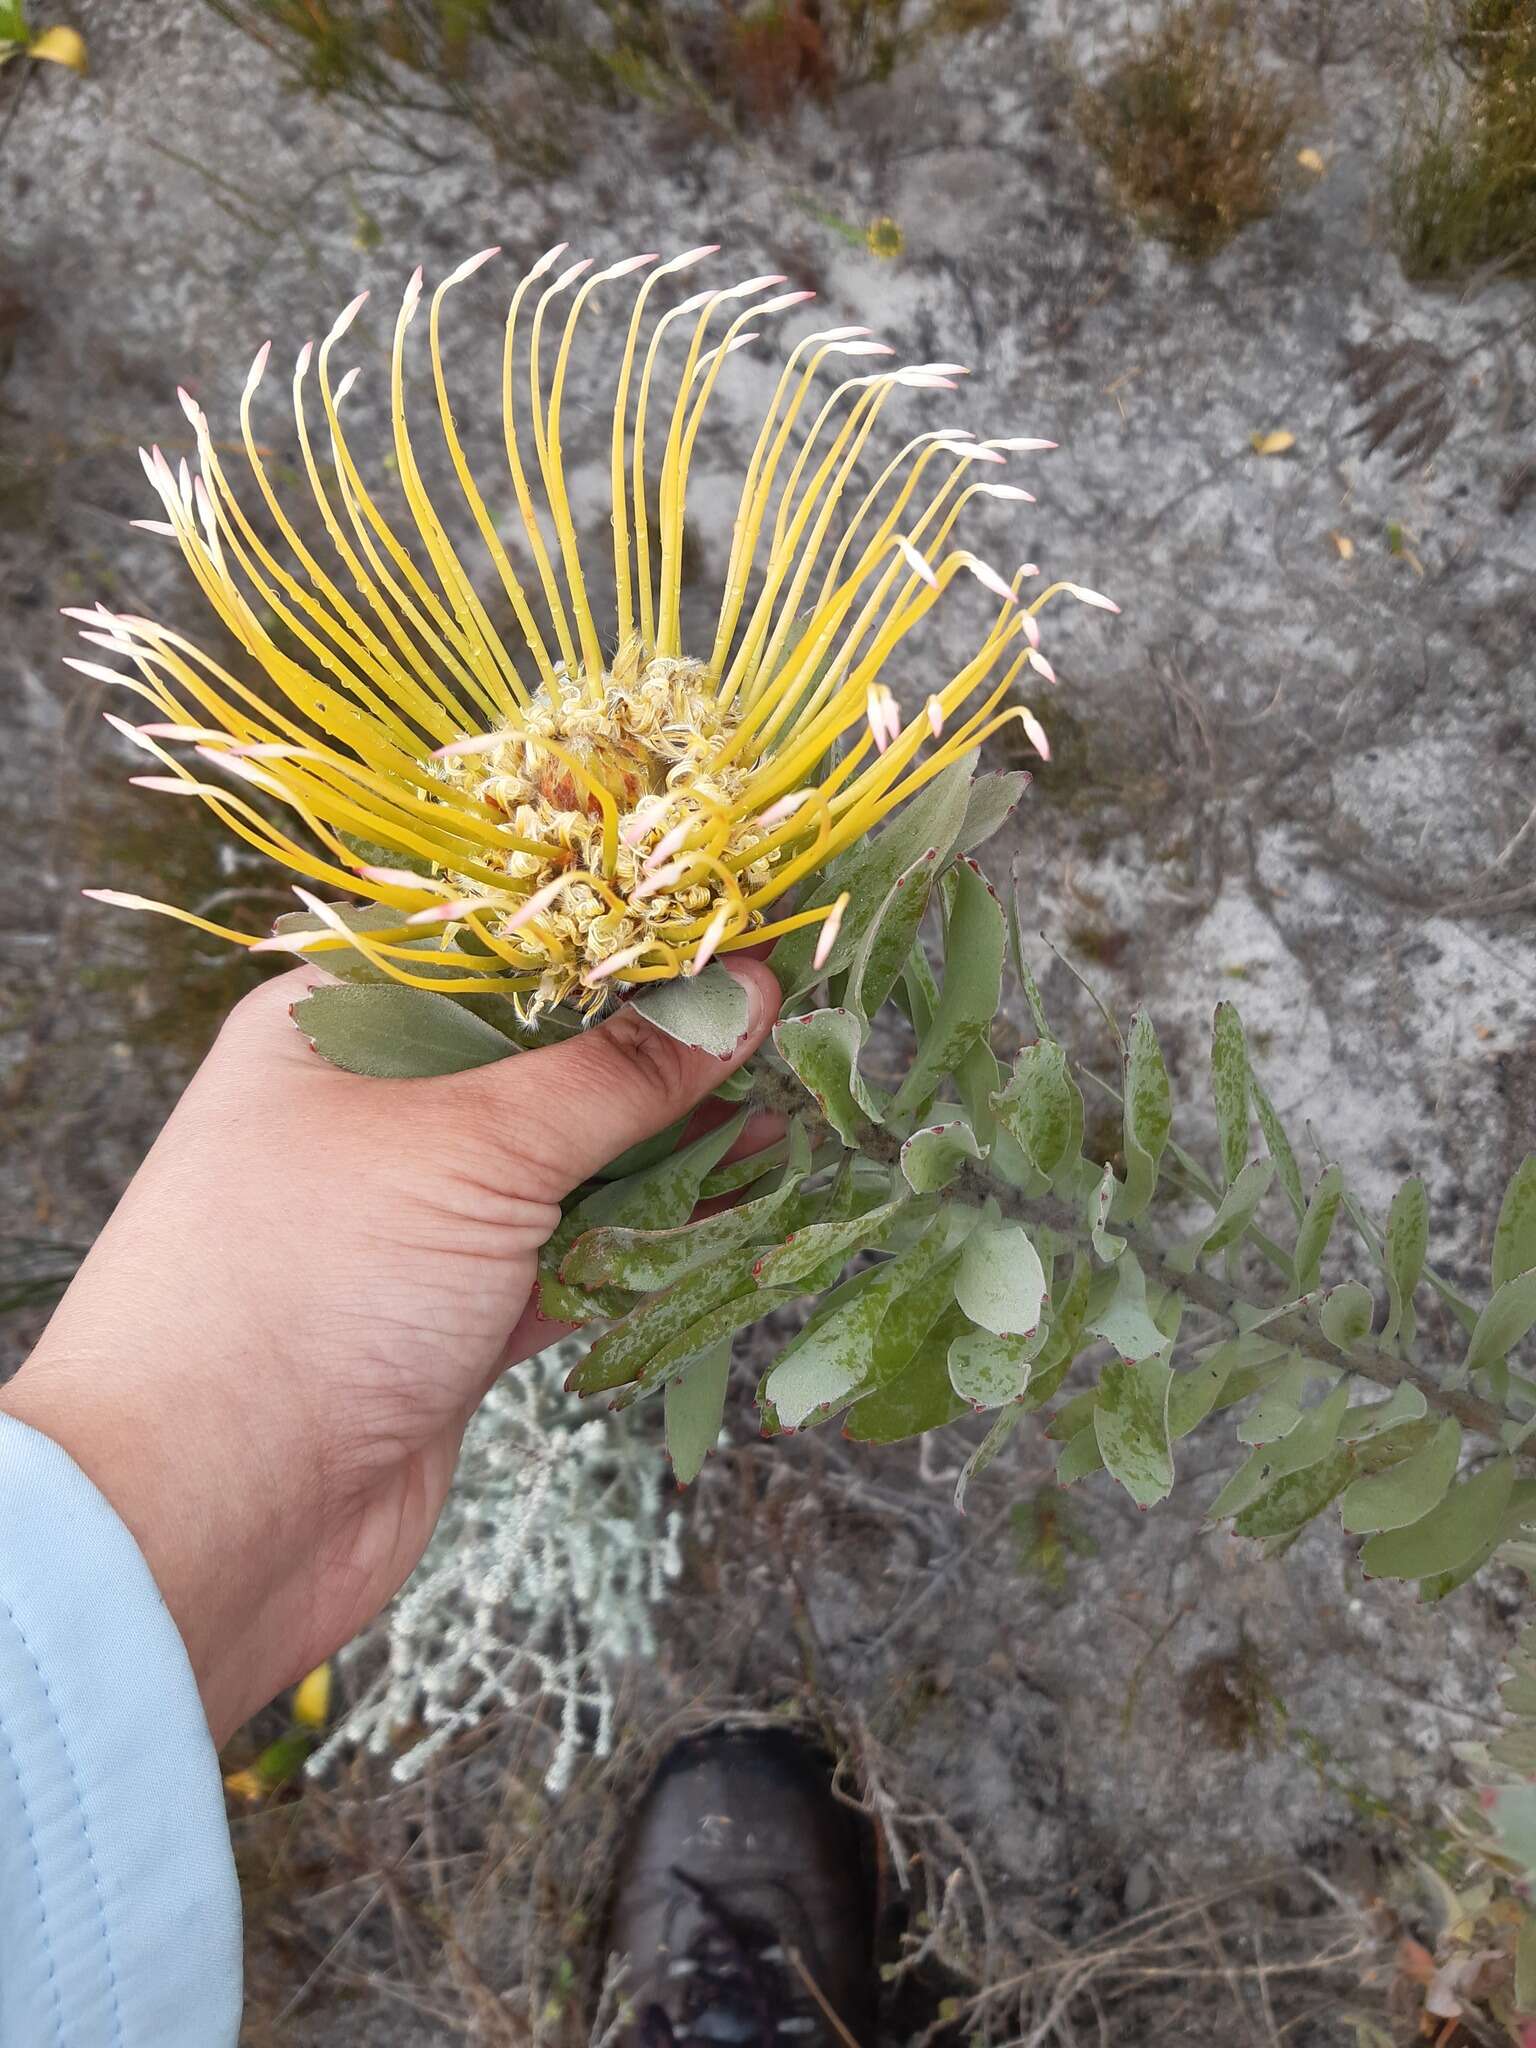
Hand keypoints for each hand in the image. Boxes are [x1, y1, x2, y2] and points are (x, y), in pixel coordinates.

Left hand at [0, 960, 778, 1743]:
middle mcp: (371, 1109)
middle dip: (662, 1053)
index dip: (620, 940)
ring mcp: (413, 1218)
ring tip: (790, 1115)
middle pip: (545, 1057)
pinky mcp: (451, 1315)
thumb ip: (619, 1072)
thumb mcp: (475, 1146)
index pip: (502, 949)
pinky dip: (649, 1243)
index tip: (735, 929)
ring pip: (569, 1163)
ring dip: (673, 1152)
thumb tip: (744, 992)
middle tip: (785, 1024)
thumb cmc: (306, 1283)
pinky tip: (737, 1208)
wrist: (210, 1519)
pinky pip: (572, 1258)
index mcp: (338, 1023)